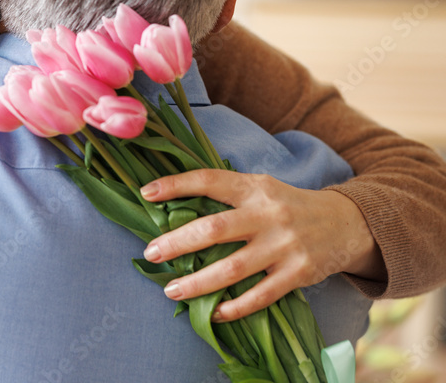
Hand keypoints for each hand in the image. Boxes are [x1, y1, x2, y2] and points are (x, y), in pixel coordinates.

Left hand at [138, 169, 382, 321]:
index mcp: (255, 188)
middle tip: (151, 253)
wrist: (348, 223)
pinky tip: (214, 313)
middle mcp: (269, 215)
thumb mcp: (261, 188)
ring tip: (172, 289)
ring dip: (198, 282)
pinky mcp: (298, 273)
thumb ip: (228, 194)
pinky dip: (235, 307)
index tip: (146, 193)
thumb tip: (176, 206)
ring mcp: (284, 245)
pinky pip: (260, 295)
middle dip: (178, 242)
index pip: (210, 180)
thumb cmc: (288, 206)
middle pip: (215, 229)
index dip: (176, 185)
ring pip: (233, 268)